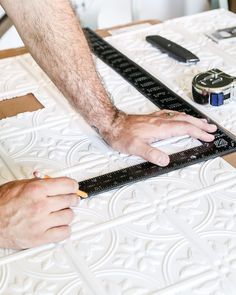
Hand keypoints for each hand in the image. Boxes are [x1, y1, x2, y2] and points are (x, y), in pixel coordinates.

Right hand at [0, 177, 78, 248]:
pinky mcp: (40, 237)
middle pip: (70, 200)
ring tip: (61, 212)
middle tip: (70, 199)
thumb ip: (40, 182)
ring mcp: (41, 222)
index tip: (74, 187)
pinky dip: (65, 229)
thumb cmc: (1, 203)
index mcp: (37, 189)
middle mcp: (41, 205)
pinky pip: (64, 233)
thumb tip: (54, 181)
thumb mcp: (20, 184)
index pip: (67, 185)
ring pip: (69, 216)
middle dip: (71, 198)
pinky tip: (59, 225)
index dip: (73, 186)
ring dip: (67, 213)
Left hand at [102, 110, 216, 165]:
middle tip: (210, 128)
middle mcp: (159, 121)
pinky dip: (180, 116)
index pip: (184, 129)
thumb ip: (151, 154)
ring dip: (192, 119)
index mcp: (159, 128)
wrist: (112, 123)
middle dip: (200, 125)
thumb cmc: (121, 134)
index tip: (207, 136)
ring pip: (179, 116)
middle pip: (185, 120)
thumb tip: (165, 160)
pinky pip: (171, 114)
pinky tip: (179, 117)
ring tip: (201, 122)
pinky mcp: (151, 118)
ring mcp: (156, 119)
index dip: (198, 133)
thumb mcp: (135, 148)